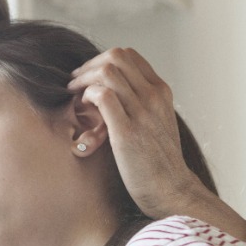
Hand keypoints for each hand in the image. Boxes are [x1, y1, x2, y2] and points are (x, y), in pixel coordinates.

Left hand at [68, 47, 201, 217]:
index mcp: (161, 92)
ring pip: (107, 72)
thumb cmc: (157, 162)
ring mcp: (142, 112)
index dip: (101, 60)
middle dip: (89, 66)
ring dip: (83, 79)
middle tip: (74, 83)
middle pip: (116, 56)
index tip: (88, 77)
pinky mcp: (127, 132)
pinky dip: (86, 96)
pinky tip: (82, 109)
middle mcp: (154, 97)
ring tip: (74, 95)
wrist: (171, 190)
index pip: (129, 55)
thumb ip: (140, 104)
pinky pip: (102, 96)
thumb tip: (113, 91)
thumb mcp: (156, 123)